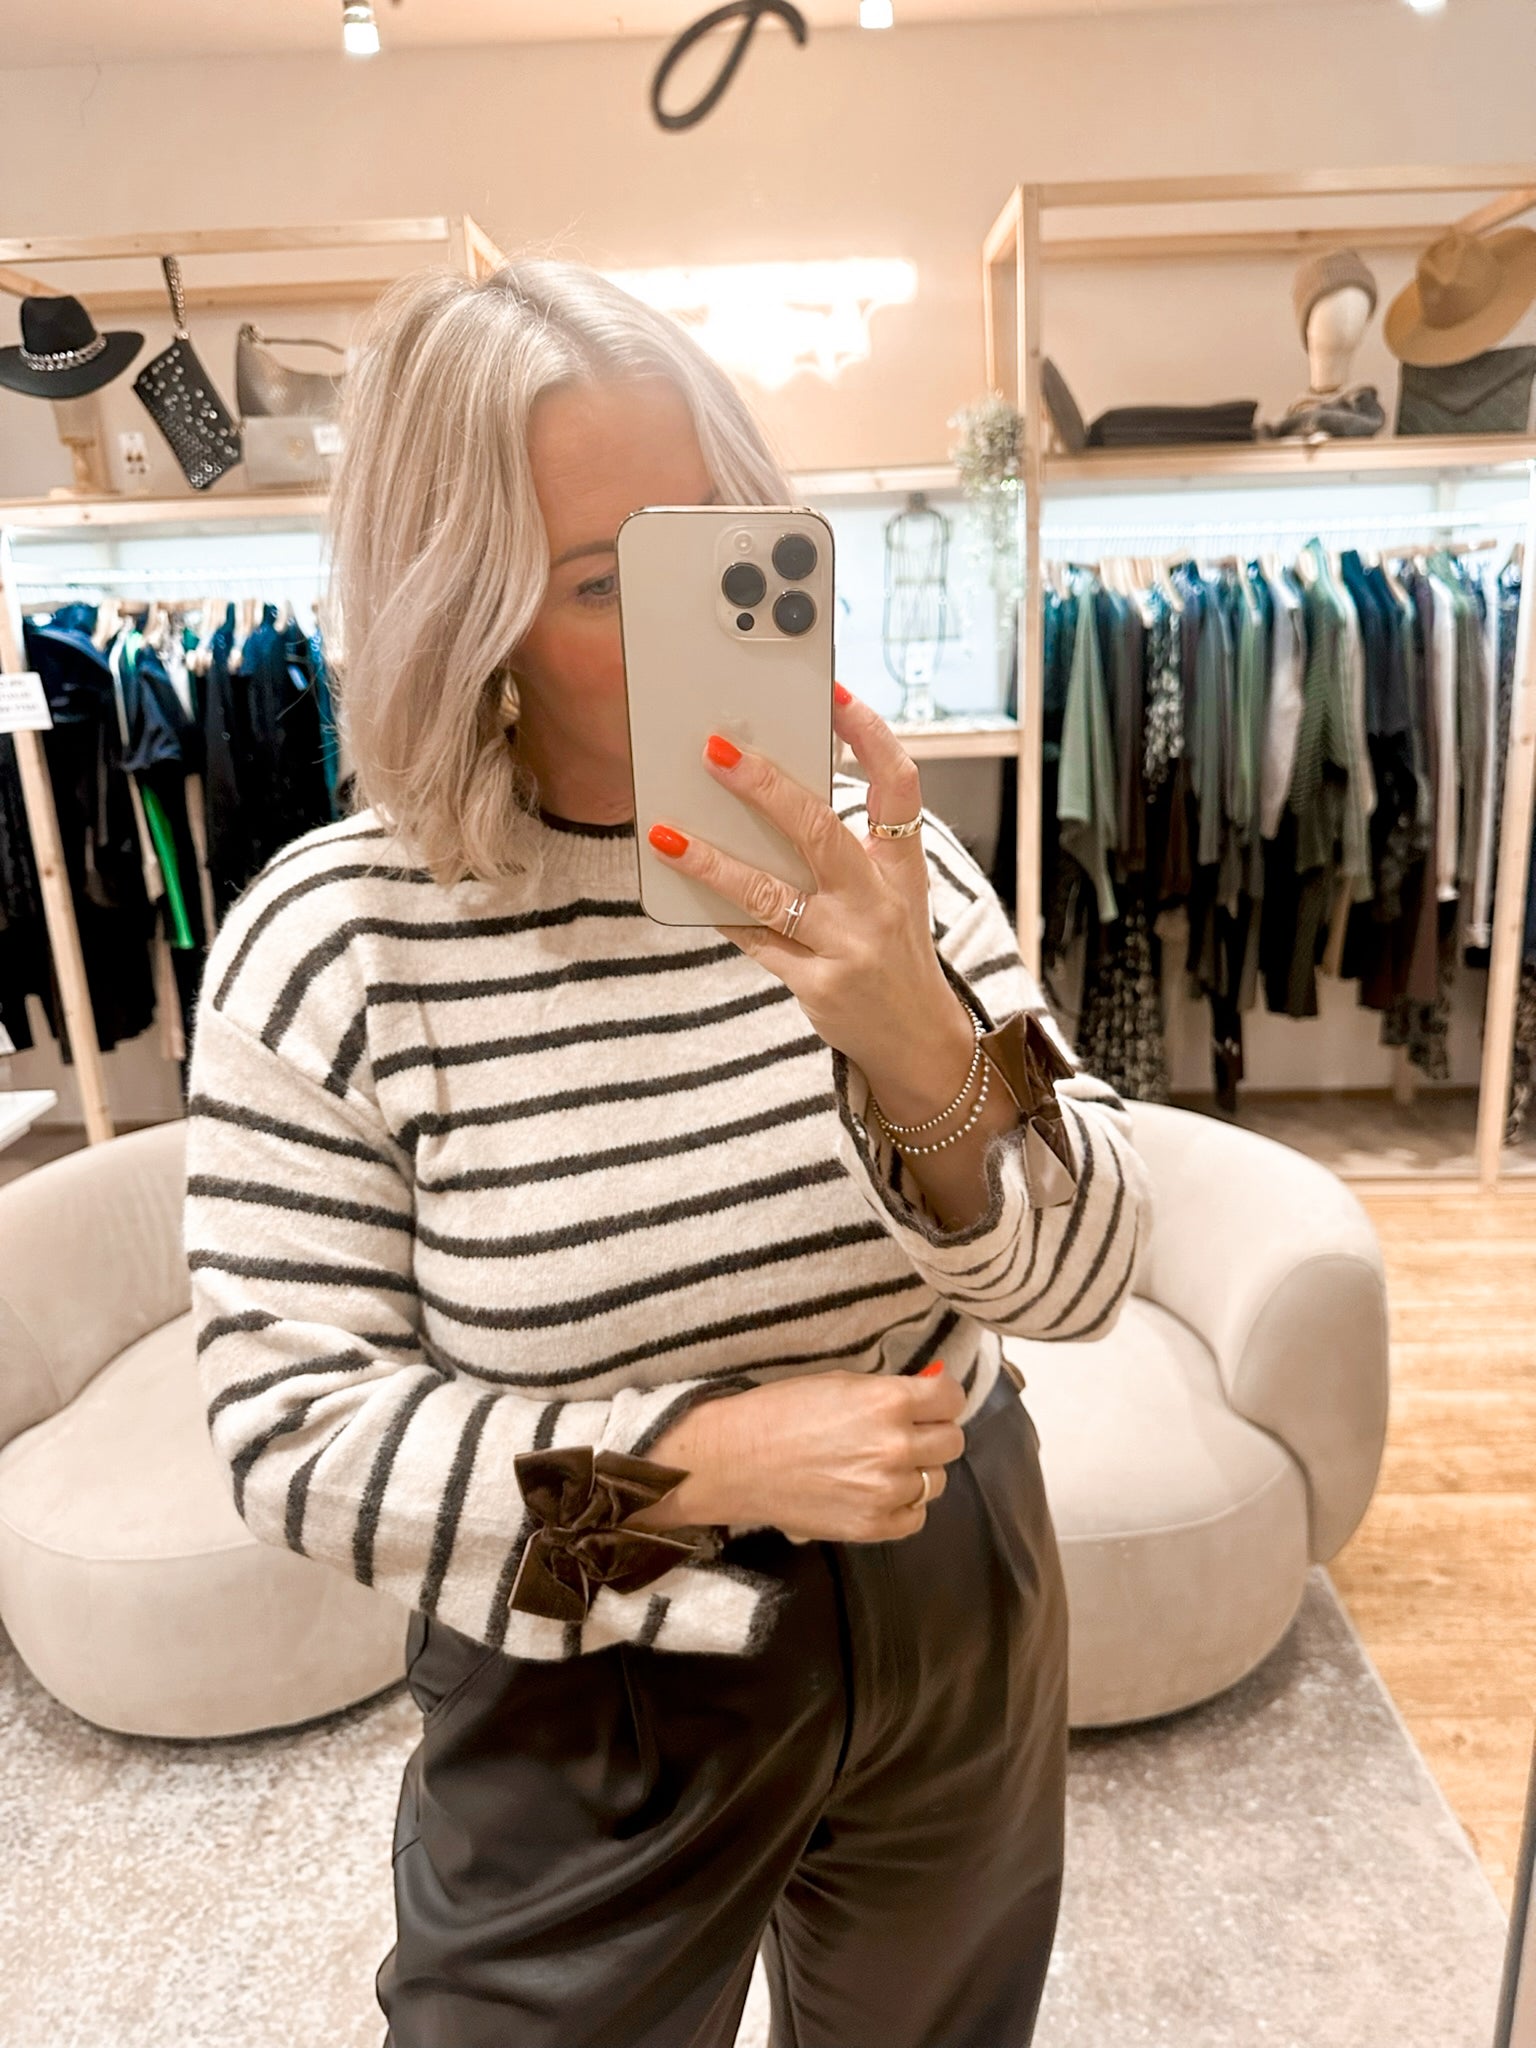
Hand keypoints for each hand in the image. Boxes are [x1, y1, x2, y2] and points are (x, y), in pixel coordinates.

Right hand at [630, 1363, 968, 1543]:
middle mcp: (896, 1446)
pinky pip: (916, 1516)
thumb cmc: (782, 1411)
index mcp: (888, 1401)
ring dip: (916, 1471)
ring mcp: (887, 1491)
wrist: (736, 1461)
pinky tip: (878, 1492)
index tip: (930, 1401)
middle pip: (952, 1442)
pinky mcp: (873, 1526)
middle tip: (907, 1432)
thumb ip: (890, 1392)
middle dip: (933, 1434)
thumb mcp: (841, 1384)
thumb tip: (929, 1395)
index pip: (952, 1399)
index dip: (941, 1398)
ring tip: (882, 1465)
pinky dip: (903, 1505)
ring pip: (936, 1481)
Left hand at [644, 686, 960, 1079]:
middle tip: (716, 751)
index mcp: (903, 864)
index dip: (870, 734)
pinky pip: (756, 940)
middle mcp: (879, 901)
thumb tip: (771, 791)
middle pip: (819, 830)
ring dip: (713, 862)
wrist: (919, 1040)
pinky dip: (720, 912)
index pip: (898, 784)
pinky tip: (683, 887)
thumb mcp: (892, 889)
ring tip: (667, 834)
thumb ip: (847, 845)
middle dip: (766, 787)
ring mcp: (848, 946)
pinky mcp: (818, 985)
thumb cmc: (892, 948)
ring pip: (770, 893)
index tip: (834, 694)